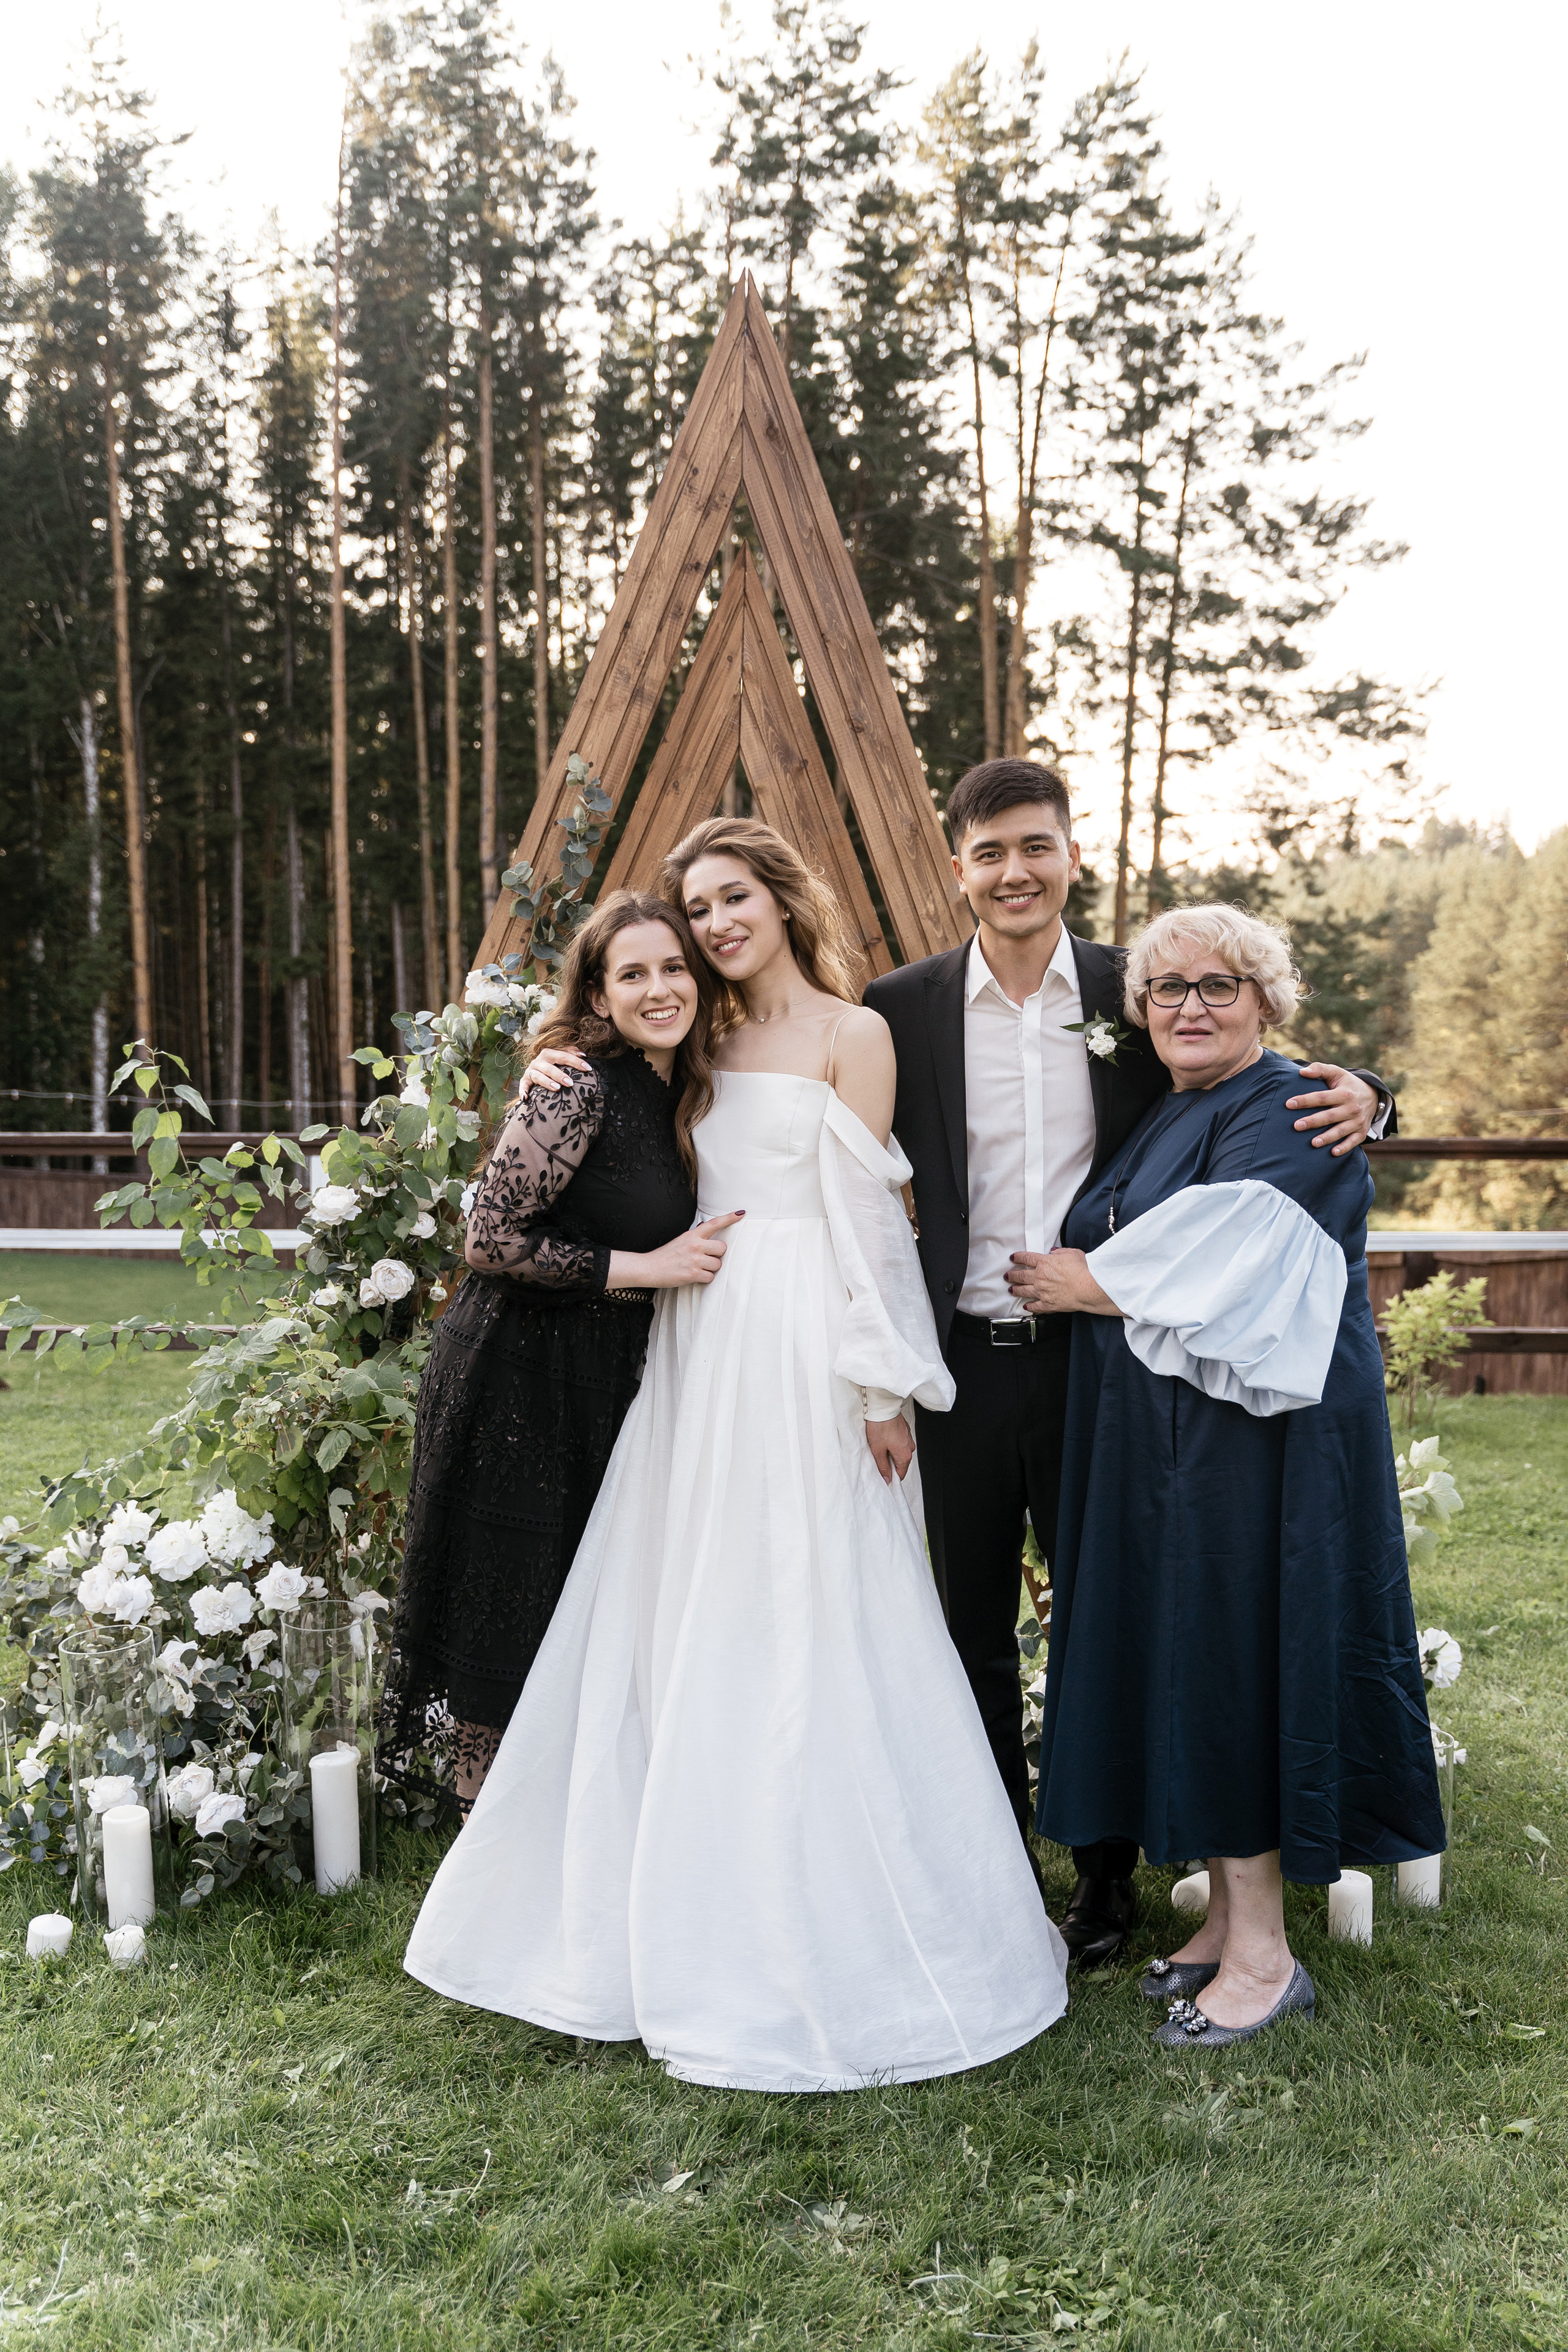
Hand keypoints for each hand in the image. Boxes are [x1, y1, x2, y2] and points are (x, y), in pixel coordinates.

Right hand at [522, 1045, 590, 1094]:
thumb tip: (583, 1054)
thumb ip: (571, 1053)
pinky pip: (523, 1085)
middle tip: (570, 1083)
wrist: (536, 1071)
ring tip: (557, 1088)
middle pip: (550, 1067)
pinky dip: (523, 1091)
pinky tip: (526, 1098)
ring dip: (546, 1082)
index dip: (576, 1062)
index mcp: (549, 1053)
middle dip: (560, 1075)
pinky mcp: (524, 1080)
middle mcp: (539, 1061)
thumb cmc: (553, 1064)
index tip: (588, 1069)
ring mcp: (531, 1070)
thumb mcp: (560, 1057)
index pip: (564, 1056)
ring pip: (538, 1076)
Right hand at [611, 1212, 744, 1291]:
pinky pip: (710, 1277)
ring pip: (718, 1264)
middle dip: (716, 1255)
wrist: (649, 1268)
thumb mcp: (681, 1240)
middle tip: (704, 1259)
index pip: (714, 1223)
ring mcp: (694, 1259)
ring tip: (696, 1268)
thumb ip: (696, 1237)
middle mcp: (695, 1245)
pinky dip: (704, 1279)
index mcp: (692, 1235)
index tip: (741, 1214)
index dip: (729, 1218)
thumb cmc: (666, 1256)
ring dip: (710, 1269)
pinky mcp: (693, 1273)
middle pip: (722, 1248)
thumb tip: (707, 1229)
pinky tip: (693, 1276)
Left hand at [866, 1414, 913, 1484]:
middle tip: (877, 1456)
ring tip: (879, 1445)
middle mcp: (910, 1447)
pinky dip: (892, 1444)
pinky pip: (900, 1443)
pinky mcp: (905, 1431)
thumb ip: (883, 1467)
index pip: (900, 1474)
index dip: (891, 1477)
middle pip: (900, 1463)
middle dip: (889, 1463)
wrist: (883, 1406)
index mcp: (905, 1455)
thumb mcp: (877, 1450)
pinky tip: (883, 1438)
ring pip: (900, 1452)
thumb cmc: (880, 1426)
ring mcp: (909, 1438)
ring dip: (890, 1452)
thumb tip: (887, 1479)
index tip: (882, 1475)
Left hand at [1006, 1247, 1118, 1315]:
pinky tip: (1026, 1306)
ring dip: (1016, 1290)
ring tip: (1011, 1290)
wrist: (1088, 1287)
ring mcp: (1042, 1291)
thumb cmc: (1083, 1270)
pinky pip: (1035, 1306)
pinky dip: (1029, 1306)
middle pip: (1021, 1275)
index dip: (1018, 1257)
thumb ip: (1060, 1252)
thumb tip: (1053, 1252)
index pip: (1027, 1258)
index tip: (1013, 1258)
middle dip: (1012, 1275)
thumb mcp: (1072, 1253)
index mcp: (1045, 1262)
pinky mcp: (1048, 1304)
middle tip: (1007, 1276)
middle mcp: (1040, 1277)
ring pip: (1024, 1290)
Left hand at [1287, 1064, 1379, 1155]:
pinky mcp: (1361, 1131)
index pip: (1322, 1097)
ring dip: (1328, 1137)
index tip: (1289, 1104)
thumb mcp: (1336, 1073)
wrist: (1373, 1095)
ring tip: (1313, 1143)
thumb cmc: (1347, 1084)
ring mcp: (1357, 1121)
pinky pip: (1354, 1141)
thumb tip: (1302, 1072)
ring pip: (1341, 1130)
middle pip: (1330, 1116)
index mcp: (1344, 1093)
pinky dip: (1345, 1147)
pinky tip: (1333, 1153)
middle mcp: (1352, 1108)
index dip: (1305, 1100)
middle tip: (1296, 1126)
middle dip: (1313, 1121)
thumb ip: (1319, 1069)